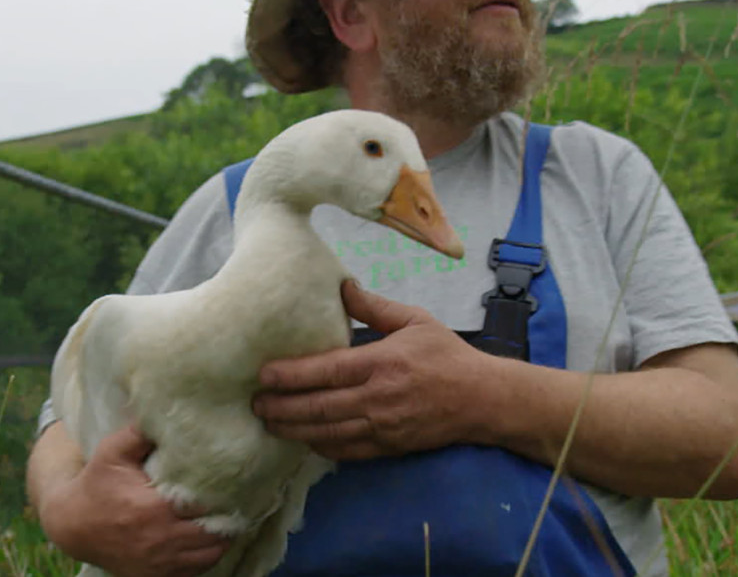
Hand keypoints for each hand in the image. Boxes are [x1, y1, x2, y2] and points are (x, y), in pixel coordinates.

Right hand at [38, 425, 229, 576]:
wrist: (72, 525)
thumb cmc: (96, 484)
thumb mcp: (112, 452)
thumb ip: (140, 432)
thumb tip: (165, 409)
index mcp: (154, 507)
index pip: (206, 505)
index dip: (224, 495)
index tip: (232, 483)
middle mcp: (161, 539)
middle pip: (215, 533)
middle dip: (227, 518)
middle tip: (235, 501)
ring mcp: (160, 562)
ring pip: (210, 555)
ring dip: (221, 539)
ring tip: (225, 520)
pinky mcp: (156, 575)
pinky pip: (196, 570)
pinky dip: (206, 557)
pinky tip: (206, 540)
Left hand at [252, 279, 499, 459]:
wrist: (483, 400)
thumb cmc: (448, 356)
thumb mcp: (415, 321)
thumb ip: (375, 308)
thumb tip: (343, 286)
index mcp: (382, 362)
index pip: (326, 371)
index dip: (291, 375)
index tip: (263, 374)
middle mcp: (378, 398)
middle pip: (318, 406)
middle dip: (281, 407)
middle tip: (254, 403)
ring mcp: (382, 426)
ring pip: (326, 432)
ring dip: (293, 429)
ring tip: (268, 423)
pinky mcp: (388, 447)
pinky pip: (345, 450)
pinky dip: (320, 446)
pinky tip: (302, 439)